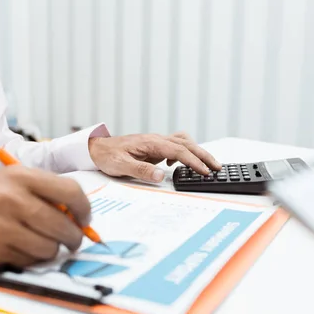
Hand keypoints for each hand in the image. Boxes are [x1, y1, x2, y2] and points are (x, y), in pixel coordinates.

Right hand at [0, 166, 90, 269]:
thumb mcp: (9, 181)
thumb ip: (42, 192)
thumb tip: (78, 215)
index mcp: (21, 177)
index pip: (71, 192)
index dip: (84, 210)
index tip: (85, 219)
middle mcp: (13, 200)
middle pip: (64, 226)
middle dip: (73, 237)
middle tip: (70, 240)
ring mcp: (2, 227)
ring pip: (49, 248)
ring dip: (49, 250)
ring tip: (38, 243)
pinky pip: (28, 261)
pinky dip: (29, 259)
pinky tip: (17, 249)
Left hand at [88, 132, 221, 182]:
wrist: (96, 148)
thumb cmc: (107, 156)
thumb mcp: (120, 166)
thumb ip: (141, 170)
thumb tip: (160, 174)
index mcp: (150, 143)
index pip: (179, 151)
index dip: (194, 161)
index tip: (205, 171)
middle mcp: (156, 139)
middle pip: (187, 144)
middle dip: (204, 155)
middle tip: (217, 167)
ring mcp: (156, 142)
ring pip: (183, 142)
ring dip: (197, 152)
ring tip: (208, 165)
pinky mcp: (154, 146)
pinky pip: (175, 145)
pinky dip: (185, 151)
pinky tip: (179, 164)